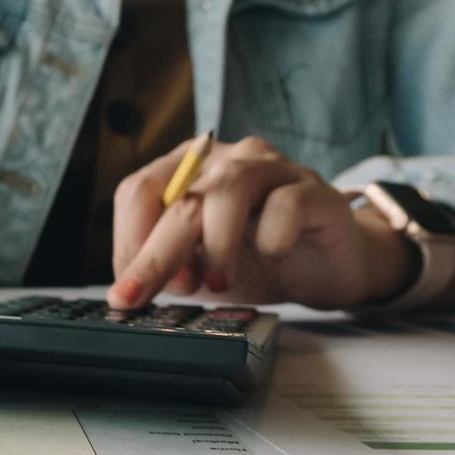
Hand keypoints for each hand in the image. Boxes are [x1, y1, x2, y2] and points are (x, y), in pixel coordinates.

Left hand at [106, 136, 416, 309]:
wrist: (326, 267)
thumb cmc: (255, 262)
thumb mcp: (198, 269)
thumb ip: (170, 267)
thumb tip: (137, 282)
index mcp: (185, 170)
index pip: (138, 192)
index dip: (129, 241)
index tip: (130, 287)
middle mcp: (225, 158)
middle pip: (179, 198)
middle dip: (156, 254)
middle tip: (140, 296)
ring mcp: (272, 168)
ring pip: (229, 189)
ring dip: (215, 244)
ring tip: (217, 283)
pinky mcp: (314, 189)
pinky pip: (287, 203)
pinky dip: (274, 234)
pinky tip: (275, 253)